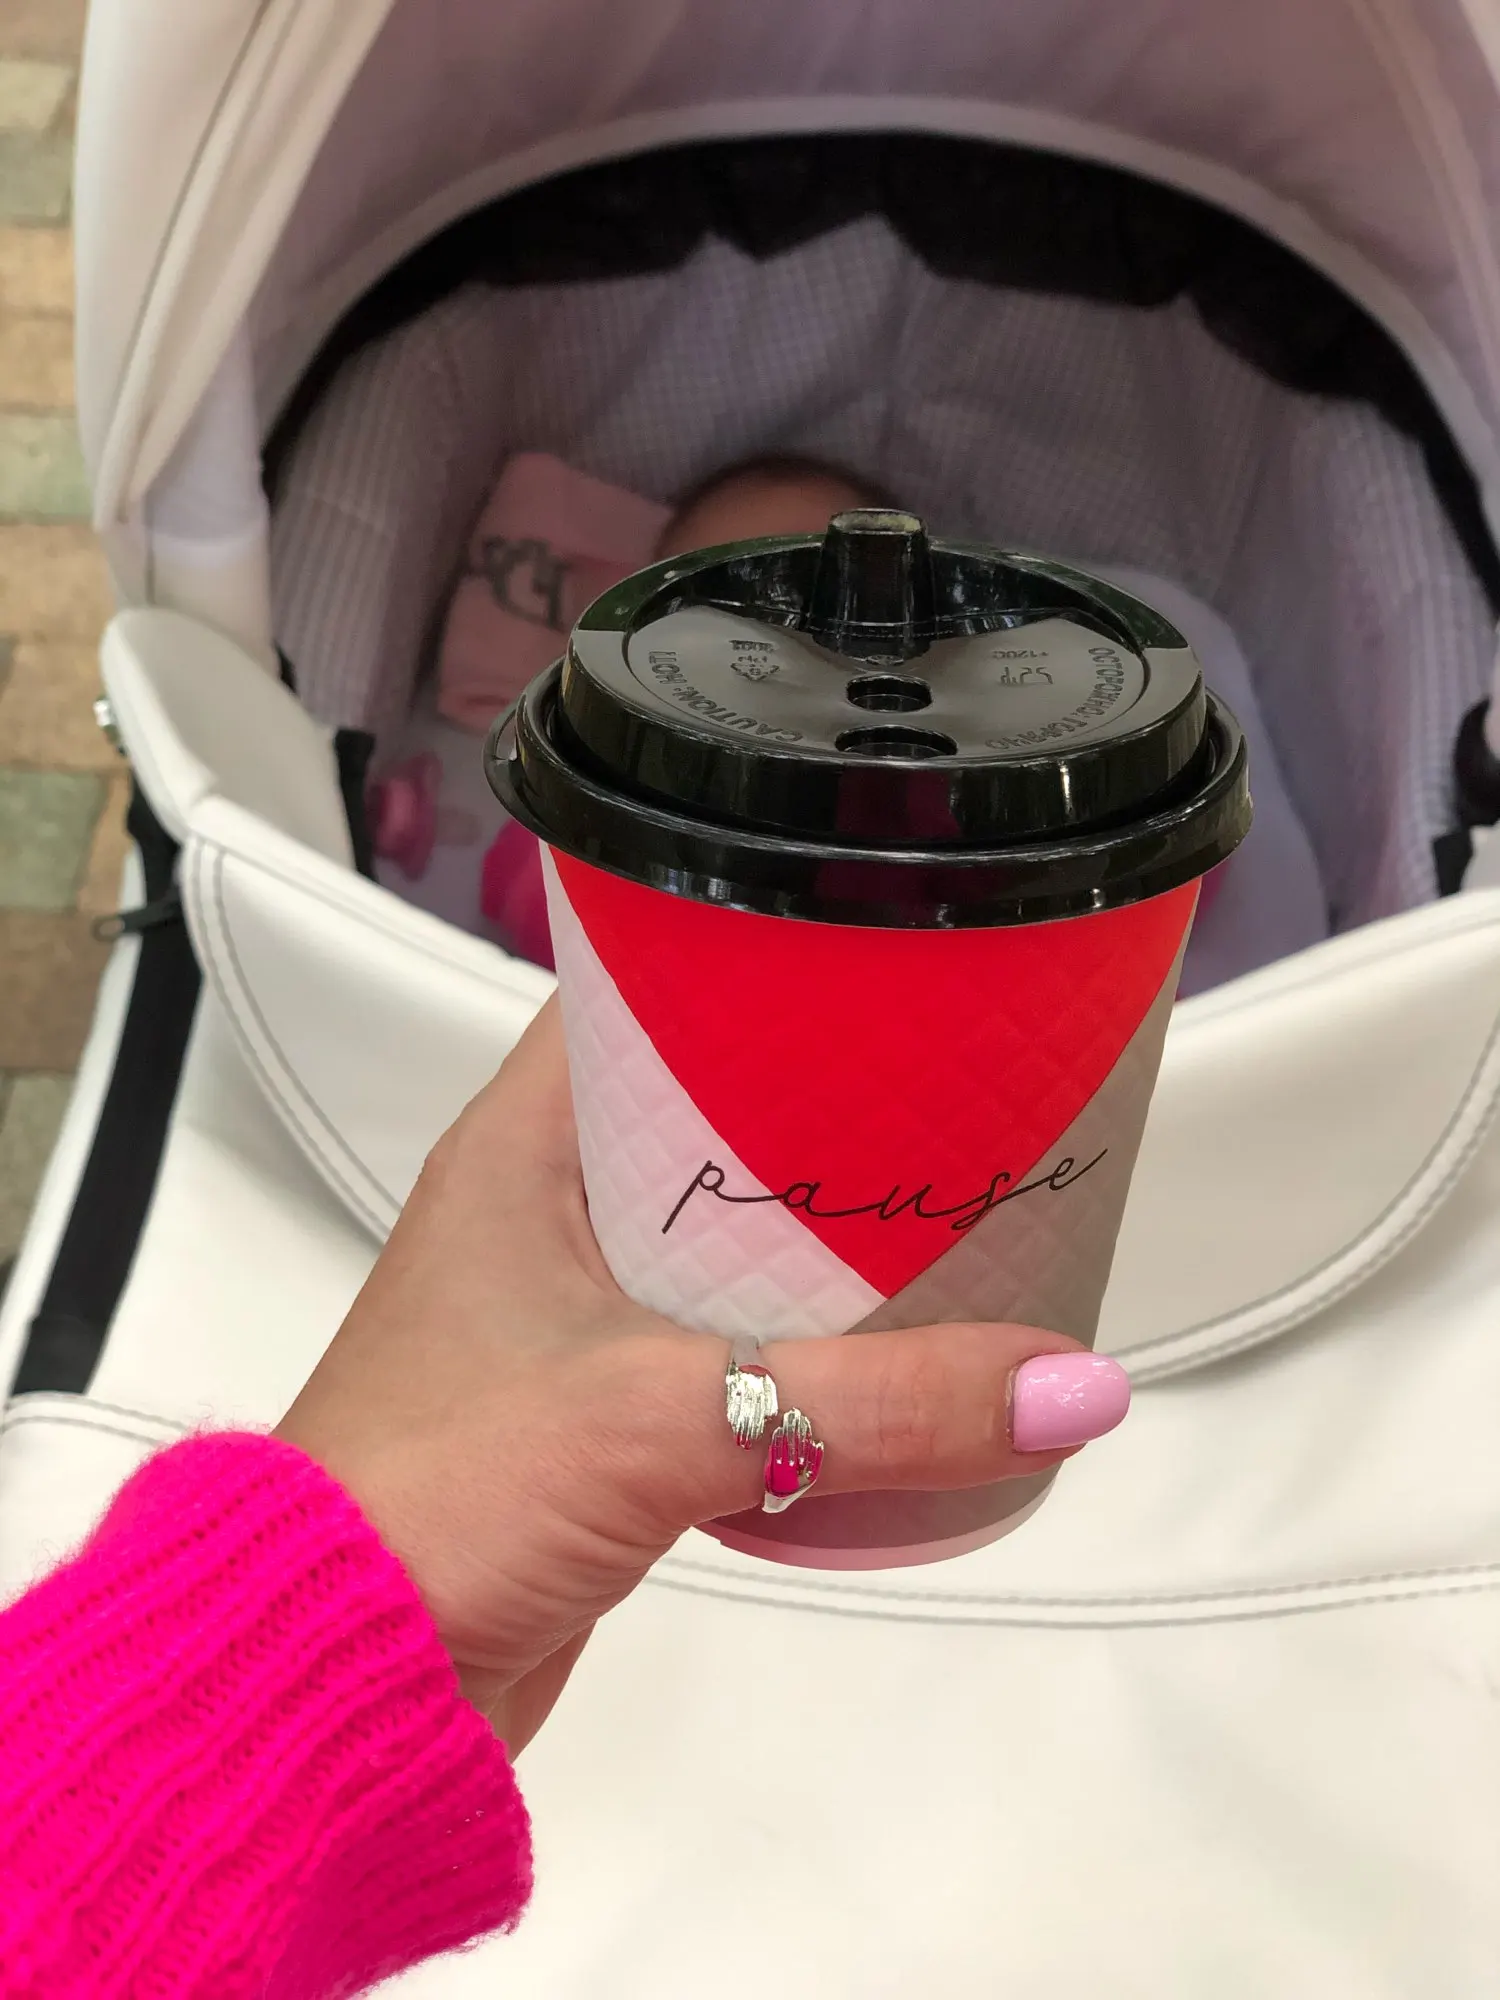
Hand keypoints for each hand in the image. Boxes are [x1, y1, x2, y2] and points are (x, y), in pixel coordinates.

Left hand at [276, 1000, 1127, 1749]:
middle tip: (950, 1094)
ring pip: (725, 1240)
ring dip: (822, 1239)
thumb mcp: (670, 1419)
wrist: (338, 1679)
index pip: (642, 994)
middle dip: (826, 1114)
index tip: (874, 974)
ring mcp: (569, 1315)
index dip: (757, 971)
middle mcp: (541, 1213)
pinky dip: (802, 1344)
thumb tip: (1057, 1384)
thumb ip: (877, 1403)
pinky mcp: (600, 1413)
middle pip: (709, 1118)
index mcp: (520, 1149)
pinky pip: (725, 1345)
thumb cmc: (423, 1503)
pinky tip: (884, 1356)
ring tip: (945, 1213)